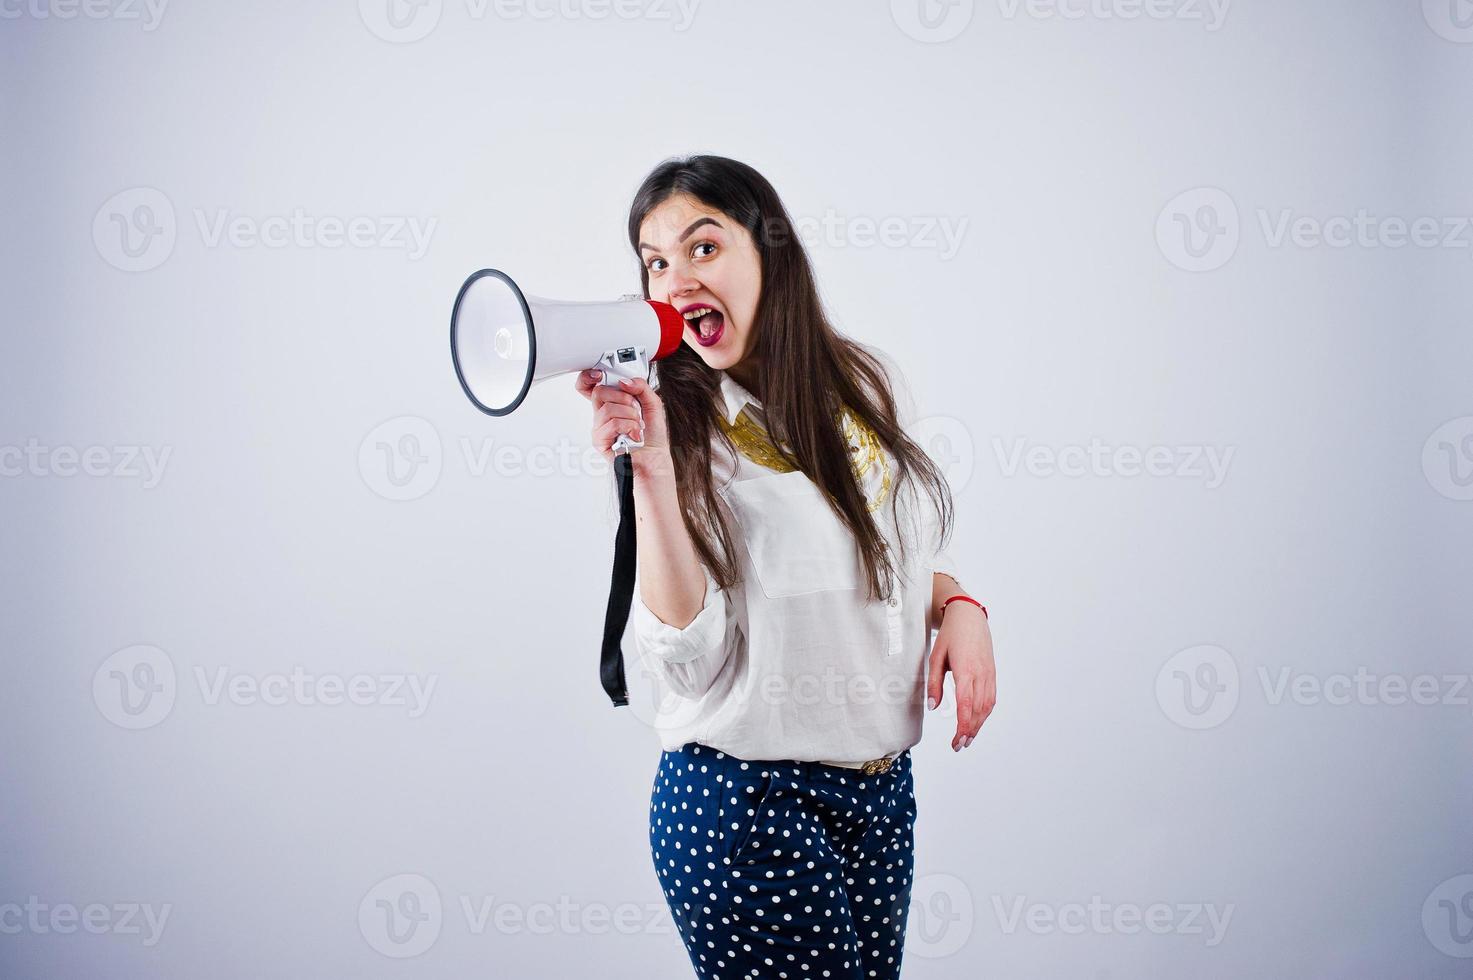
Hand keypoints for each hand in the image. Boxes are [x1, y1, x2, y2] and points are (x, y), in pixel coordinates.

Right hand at [574, 370, 671, 469]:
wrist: (655, 458)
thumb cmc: (652, 435)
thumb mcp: (652, 403)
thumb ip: (641, 387)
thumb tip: (625, 381)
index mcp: (611, 403)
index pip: (589, 387)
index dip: (588, 377)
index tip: (599, 374)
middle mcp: (603, 415)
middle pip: (598, 392)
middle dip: (623, 397)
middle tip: (635, 408)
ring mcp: (600, 428)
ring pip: (608, 409)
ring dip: (630, 416)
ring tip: (637, 425)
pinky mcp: (600, 441)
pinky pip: (612, 424)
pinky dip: (629, 427)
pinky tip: (634, 434)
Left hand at [926, 602, 995, 751]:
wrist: (970, 617)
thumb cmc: (950, 636)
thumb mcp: (936, 657)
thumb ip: (934, 683)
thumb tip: (933, 707)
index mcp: (966, 670)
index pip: (966, 705)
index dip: (963, 726)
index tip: (956, 741)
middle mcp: (981, 674)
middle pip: (978, 710)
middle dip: (970, 731)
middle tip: (958, 746)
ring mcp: (989, 674)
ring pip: (987, 706)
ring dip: (978, 725)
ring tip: (967, 739)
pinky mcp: (992, 674)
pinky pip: (991, 698)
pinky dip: (984, 713)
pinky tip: (976, 721)